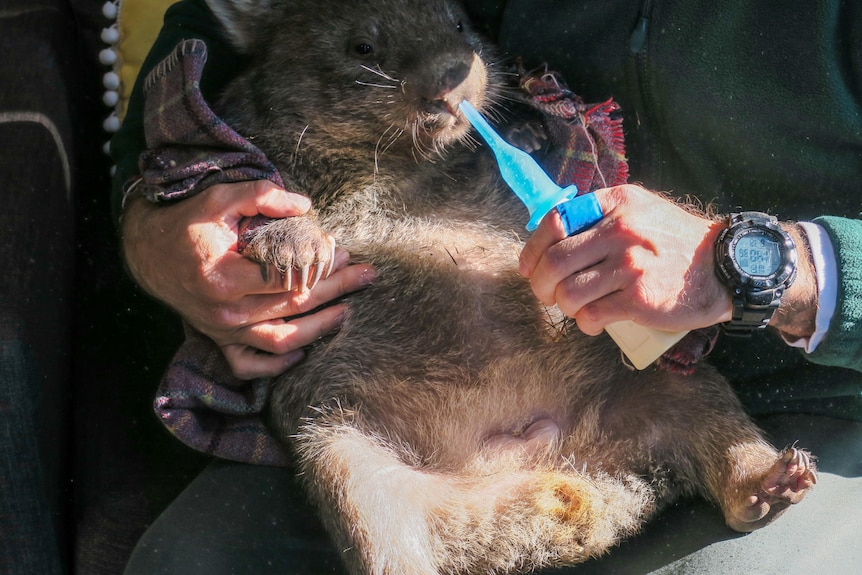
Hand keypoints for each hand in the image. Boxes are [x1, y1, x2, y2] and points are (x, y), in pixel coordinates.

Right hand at [121, 180, 375, 378]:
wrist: (147, 253)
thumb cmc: (186, 224)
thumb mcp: (219, 199)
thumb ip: (261, 198)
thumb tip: (305, 205)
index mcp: (224, 277)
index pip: (286, 277)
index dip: (319, 264)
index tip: (342, 250)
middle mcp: (225, 311)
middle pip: (293, 305)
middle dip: (335, 289)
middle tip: (365, 274)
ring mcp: (222, 330)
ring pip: (281, 340)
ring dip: (320, 328)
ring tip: (348, 312)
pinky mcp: (219, 340)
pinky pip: (250, 365)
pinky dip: (278, 365)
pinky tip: (303, 351)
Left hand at [519, 184, 731, 334]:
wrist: (724, 266)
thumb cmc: (673, 242)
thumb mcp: (639, 210)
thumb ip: (600, 215)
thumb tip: (550, 235)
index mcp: (615, 204)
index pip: (555, 222)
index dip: (533, 249)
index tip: (530, 266)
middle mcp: (621, 231)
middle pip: (554, 262)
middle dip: (540, 285)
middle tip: (546, 295)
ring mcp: (630, 266)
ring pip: (568, 293)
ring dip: (562, 306)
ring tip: (574, 308)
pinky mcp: (639, 299)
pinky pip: (591, 315)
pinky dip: (585, 323)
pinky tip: (593, 322)